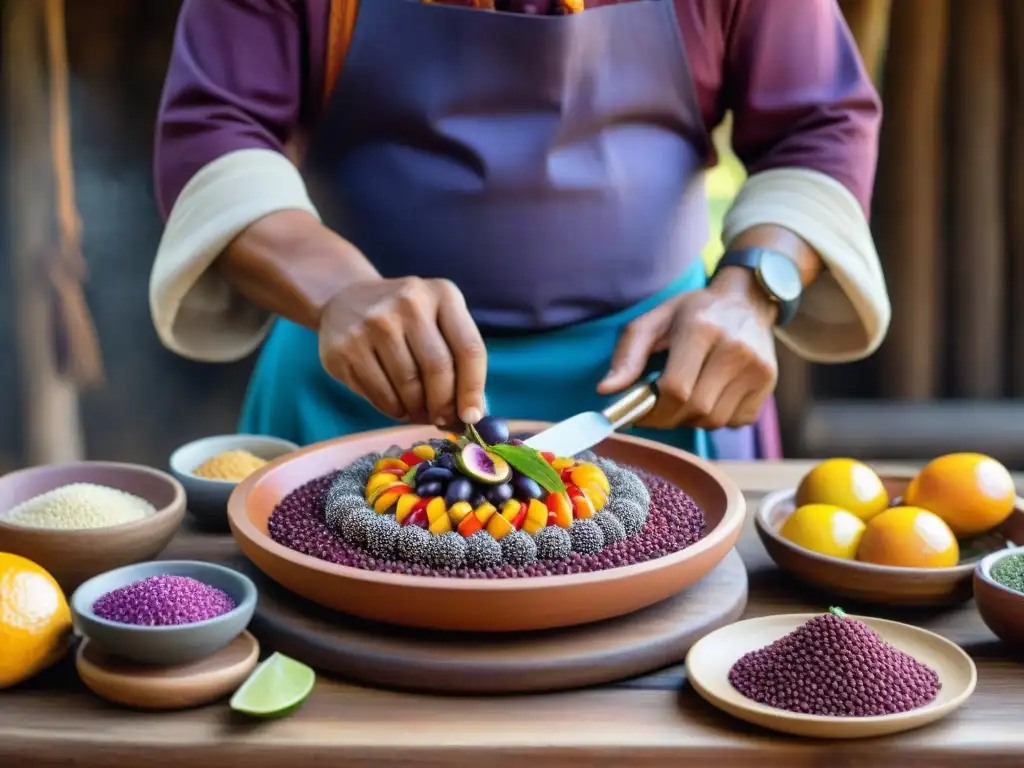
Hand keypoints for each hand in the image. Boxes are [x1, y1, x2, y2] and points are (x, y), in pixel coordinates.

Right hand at [318, 276, 487, 425]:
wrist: (345, 298)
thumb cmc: (404, 319)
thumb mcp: (437, 320)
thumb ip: (457, 357)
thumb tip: (471, 411)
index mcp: (442, 294)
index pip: (469, 348)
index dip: (473, 389)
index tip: (471, 416)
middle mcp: (409, 302)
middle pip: (438, 368)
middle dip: (443, 403)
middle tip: (442, 420)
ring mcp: (375, 322)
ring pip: (408, 384)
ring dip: (417, 409)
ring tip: (419, 412)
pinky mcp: (347, 345)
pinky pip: (379, 391)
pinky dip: (393, 408)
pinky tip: (397, 407)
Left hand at [597, 268, 777, 429]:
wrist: (747, 301)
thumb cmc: (693, 312)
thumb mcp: (654, 321)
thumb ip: (627, 356)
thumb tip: (605, 390)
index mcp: (702, 328)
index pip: (675, 388)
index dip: (651, 409)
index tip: (637, 411)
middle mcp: (735, 349)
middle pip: (695, 408)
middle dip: (668, 417)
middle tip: (656, 408)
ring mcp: (757, 368)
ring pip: (714, 420)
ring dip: (690, 419)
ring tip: (684, 397)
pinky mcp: (768, 383)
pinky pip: (735, 421)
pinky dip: (715, 418)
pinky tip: (709, 395)